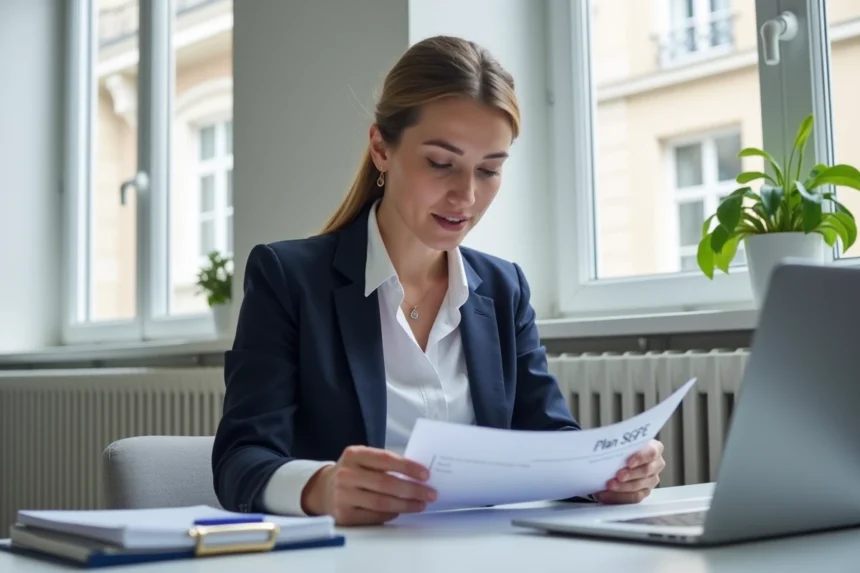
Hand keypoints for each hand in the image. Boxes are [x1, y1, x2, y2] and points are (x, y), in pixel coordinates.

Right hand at [301, 445, 436, 525]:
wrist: (322, 490)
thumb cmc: (352, 472)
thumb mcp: (362, 459)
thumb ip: (384, 463)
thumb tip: (417, 475)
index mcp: (353, 454)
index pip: (385, 459)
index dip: (407, 467)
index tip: (426, 474)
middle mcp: (346, 474)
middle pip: (386, 483)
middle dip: (412, 490)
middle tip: (430, 493)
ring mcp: (343, 495)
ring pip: (382, 502)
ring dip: (406, 505)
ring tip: (420, 504)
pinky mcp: (344, 515)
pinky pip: (374, 516)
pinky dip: (391, 514)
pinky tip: (401, 511)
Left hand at [595, 439, 664, 503]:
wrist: (615, 458)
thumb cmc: (620, 447)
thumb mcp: (620, 441)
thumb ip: (618, 442)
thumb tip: (607, 441)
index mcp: (654, 448)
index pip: (652, 452)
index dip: (641, 457)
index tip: (629, 462)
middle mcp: (656, 464)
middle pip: (646, 471)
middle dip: (631, 474)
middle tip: (617, 476)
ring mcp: (651, 480)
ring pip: (640, 486)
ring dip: (623, 487)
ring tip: (609, 486)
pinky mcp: (644, 492)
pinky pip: (634, 497)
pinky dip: (618, 497)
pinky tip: (606, 494)